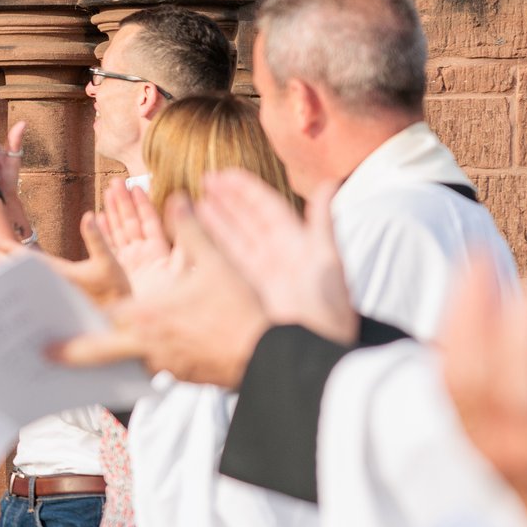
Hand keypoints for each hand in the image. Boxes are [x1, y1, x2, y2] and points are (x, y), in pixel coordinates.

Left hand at [53, 198, 269, 386]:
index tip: (58, 310)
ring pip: (125, 361)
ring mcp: (162, 364)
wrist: (265, 354)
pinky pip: (152, 368)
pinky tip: (139, 359)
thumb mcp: (216, 262)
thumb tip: (178, 197)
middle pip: (98, 350)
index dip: (86, 309)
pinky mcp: (178, 376)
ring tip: (81, 361)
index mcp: (146, 314)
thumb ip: (191, 230)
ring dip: (107, 358)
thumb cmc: (239, 308)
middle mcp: (146, 343)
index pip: (109, 312)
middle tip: (44, 354)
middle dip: (71, 352)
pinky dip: (142, 362)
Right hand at [195, 170, 356, 343]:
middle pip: (246, 220)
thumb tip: (331, 182)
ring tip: (195, 202)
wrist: (313, 350)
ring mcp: (258, 274)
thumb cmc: (326, 309)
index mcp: (295, 243)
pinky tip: (195, 234)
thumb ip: (323, 221)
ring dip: (214, 219)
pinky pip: (224, 263)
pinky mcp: (244, 292)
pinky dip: (209, 247)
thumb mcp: (327, 261)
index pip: (266, 208)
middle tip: (205, 181)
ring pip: (232, 239)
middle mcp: (275, 255)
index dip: (246, 190)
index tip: (225, 175)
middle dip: (227, 200)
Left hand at [440, 264, 526, 526]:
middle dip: (472, 320)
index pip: (524, 406)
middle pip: (473, 394)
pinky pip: (455, 394)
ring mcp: (492, 458)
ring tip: (476, 267)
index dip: (515, 347)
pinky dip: (458, 344)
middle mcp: (516, 467)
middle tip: (483, 257)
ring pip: (455, 391)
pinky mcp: (480, 447)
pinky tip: (470, 306)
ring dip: (461, 323)